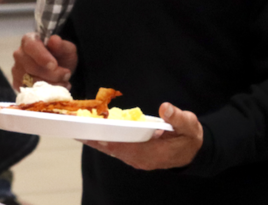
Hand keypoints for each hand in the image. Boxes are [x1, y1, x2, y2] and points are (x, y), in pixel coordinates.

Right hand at [12, 32, 77, 89]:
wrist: (59, 69)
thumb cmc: (60, 56)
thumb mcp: (66, 49)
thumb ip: (61, 45)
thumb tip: (54, 40)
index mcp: (29, 40)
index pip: (31, 47)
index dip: (41, 57)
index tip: (53, 65)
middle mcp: (19, 54)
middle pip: (31, 68)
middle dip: (52, 74)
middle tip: (66, 74)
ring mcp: (17, 70)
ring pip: (31, 82)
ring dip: (51, 85)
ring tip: (64, 82)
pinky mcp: (18, 84)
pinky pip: (30, 92)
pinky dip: (46, 93)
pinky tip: (55, 89)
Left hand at [82, 102, 202, 169]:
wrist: (193, 151)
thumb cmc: (189, 136)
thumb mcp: (189, 125)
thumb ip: (177, 117)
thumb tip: (166, 108)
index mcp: (151, 153)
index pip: (124, 145)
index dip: (107, 137)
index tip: (92, 128)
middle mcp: (139, 159)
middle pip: (111, 148)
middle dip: (93, 136)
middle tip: (74, 123)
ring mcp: (135, 159)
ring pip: (109, 149)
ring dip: (93, 138)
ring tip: (75, 125)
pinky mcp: (132, 155)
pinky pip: (112, 148)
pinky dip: (100, 139)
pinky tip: (88, 130)